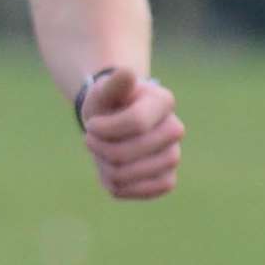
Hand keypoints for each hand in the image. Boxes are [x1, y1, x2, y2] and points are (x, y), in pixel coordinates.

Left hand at [80, 67, 182, 199]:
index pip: (136, 122)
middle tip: (90, 139)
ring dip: (104, 167)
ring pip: (130, 175)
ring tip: (100, 153)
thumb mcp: (103, 90)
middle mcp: (174, 129)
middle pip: (128, 153)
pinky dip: (117, 185)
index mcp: (163, 100)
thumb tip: (127, 73)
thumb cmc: (108, 102)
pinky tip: (111, 170)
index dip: (104, 129)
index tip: (90, 125)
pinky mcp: (168, 179)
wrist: (114, 121)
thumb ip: (113, 84)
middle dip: (99, 148)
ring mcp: (173, 156)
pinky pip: (142, 192)